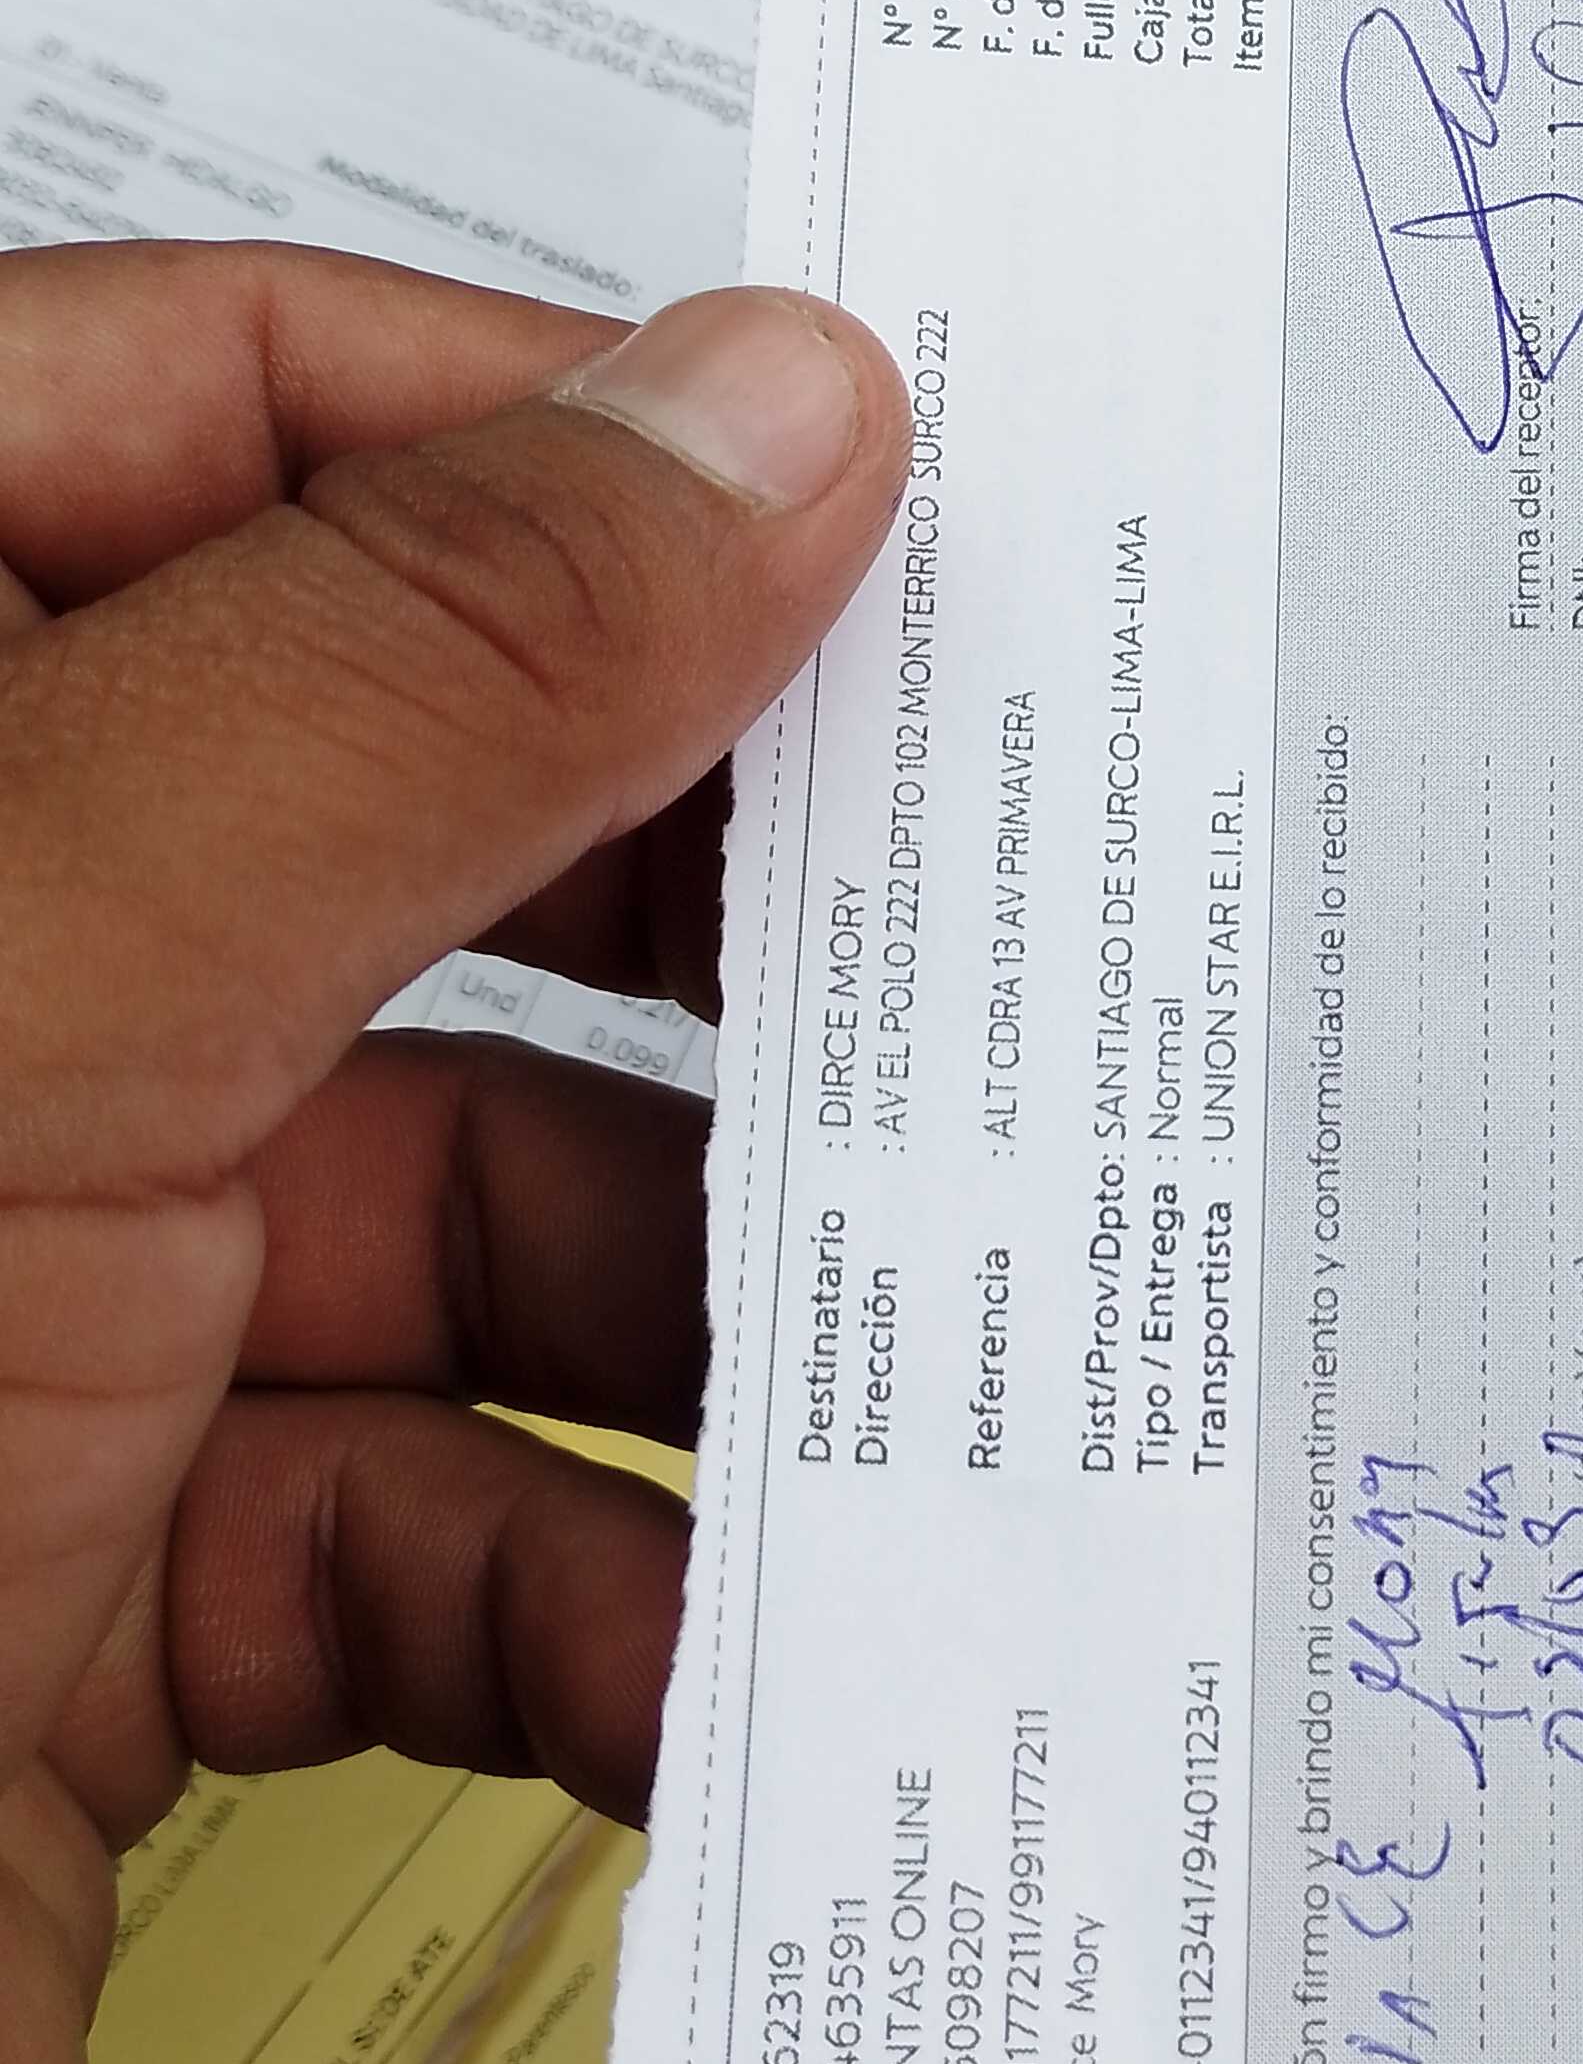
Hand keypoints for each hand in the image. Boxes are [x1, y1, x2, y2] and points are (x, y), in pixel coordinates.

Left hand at [0, 241, 906, 2063]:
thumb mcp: (6, 990)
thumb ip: (395, 676)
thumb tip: (772, 403)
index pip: (200, 410)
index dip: (550, 441)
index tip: (881, 522)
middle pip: (395, 814)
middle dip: (704, 910)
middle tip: (1003, 934)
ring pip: (450, 1208)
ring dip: (705, 1305)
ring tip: (951, 1349)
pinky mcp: (62, 1619)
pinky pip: (407, 1544)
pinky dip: (596, 1603)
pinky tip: (730, 1660)